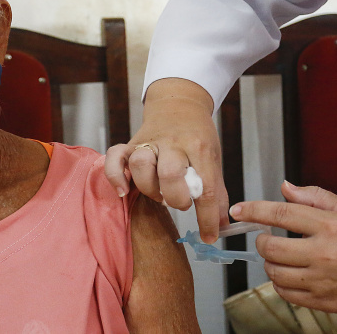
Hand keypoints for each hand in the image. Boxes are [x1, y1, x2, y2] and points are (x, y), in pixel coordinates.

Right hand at [105, 78, 228, 242]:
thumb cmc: (197, 136)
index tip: (210, 235)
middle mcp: (173, 143)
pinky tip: (124, 191)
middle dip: (176, 198)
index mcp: (199, 147)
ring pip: (141, 165)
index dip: (208, 217)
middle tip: (182, 202)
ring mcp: (150, 142)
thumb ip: (216, 193)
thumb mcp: (213, 159)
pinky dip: (116, 176)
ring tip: (159, 193)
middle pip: (170, 174)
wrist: (180, 102)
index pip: (205, 187)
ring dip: (149, 188)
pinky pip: (115, 157)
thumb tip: (220, 227)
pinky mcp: (131, 143)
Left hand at [229, 181, 336, 315]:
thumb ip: (314, 197)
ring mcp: (322, 280)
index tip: (240, 210)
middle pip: (272, 248)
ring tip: (282, 256)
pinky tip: (292, 273)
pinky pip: (286, 293)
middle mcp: (325, 254)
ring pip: (275, 273)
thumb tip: (285, 188)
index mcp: (330, 226)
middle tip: (266, 238)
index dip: (254, 210)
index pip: (281, 214)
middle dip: (262, 241)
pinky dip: (281, 283)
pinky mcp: (322, 301)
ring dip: (270, 263)